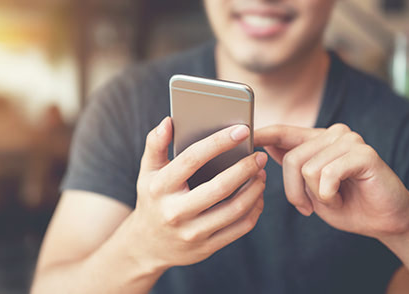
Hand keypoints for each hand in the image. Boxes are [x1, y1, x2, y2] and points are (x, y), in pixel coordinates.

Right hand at [124, 117, 266, 270]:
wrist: (147, 245)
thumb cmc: (153, 198)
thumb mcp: (148, 172)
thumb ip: (156, 144)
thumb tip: (169, 121)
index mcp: (159, 188)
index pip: (191, 160)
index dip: (218, 142)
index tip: (242, 130)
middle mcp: (174, 212)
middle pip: (219, 187)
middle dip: (245, 168)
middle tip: (259, 156)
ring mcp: (191, 232)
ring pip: (234, 210)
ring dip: (254, 189)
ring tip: (261, 174)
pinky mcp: (206, 247)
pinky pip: (239, 228)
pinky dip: (254, 210)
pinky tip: (257, 196)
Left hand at [254, 124, 408, 239]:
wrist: (384, 221)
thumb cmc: (345, 204)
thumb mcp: (309, 188)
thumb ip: (291, 166)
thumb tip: (264, 147)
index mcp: (316, 140)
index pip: (283, 131)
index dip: (262, 134)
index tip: (244, 135)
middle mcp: (332, 134)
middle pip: (291, 158)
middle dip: (295, 191)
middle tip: (309, 207)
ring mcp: (349, 140)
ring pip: (307, 169)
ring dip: (316, 196)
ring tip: (333, 199)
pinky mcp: (363, 153)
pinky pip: (327, 175)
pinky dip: (329, 195)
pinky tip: (342, 198)